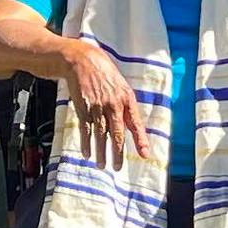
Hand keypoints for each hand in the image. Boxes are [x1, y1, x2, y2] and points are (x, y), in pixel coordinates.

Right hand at [60, 38, 148, 165]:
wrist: (82, 60)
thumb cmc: (104, 73)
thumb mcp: (121, 86)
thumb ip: (126, 106)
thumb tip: (131, 127)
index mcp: (126, 98)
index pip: (135, 123)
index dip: (141, 140)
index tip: (145, 154)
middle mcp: (113, 104)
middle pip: (117, 133)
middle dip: (117, 153)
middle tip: (117, 167)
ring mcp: (97, 107)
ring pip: (100, 135)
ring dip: (101, 152)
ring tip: (102, 165)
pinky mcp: (83, 107)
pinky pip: (85, 129)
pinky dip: (86, 143)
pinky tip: (87, 153)